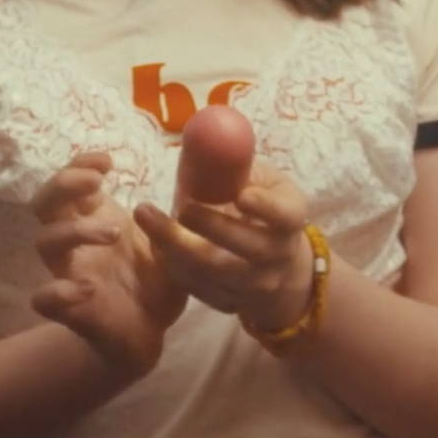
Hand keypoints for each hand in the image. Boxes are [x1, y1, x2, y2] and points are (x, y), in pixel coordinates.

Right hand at [30, 151, 186, 379]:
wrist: (151, 333)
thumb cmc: (157, 280)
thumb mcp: (173, 241)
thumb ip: (176, 213)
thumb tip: (199, 178)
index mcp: (96, 217)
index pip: (70, 180)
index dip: (80, 164)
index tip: (107, 162)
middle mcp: (77, 241)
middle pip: (44, 203)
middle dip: (64, 184)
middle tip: (96, 182)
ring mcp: (71, 273)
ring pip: (46, 243)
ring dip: (75, 230)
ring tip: (115, 231)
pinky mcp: (72, 309)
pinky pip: (44, 298)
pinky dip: (58, 291)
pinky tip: (88, 288)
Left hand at [134, 160, 314, 332]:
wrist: (282, 268)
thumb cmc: (266, 209)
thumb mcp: (267, 183)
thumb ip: (239, 167)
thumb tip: (204, 134)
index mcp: (290, 221)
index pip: (285, 216)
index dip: (266, 208)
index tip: (241, 195)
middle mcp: (276, 257)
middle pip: (244, 248)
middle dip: (209, 226)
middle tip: (179, 204)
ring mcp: (253, 286)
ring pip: (214, 272)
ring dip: (176, 245)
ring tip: (147, 217)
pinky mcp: (230, 304)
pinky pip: (198, 289)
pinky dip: (173, 265)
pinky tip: (154, 242)